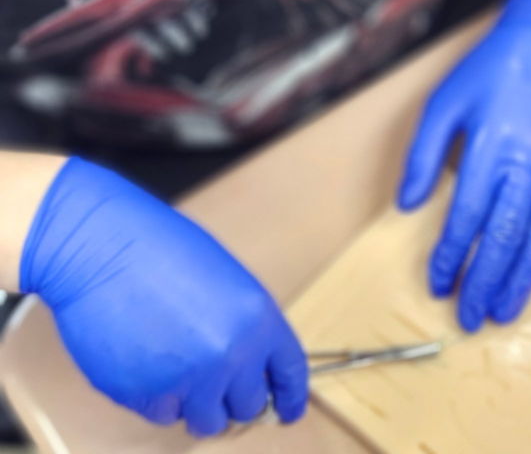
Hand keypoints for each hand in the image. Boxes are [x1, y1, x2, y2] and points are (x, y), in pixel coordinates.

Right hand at [21, 158, 307, 435]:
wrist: (102, 247)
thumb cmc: (160, 248)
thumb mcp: (225, 278)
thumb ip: (244, 326)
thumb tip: (250, 368)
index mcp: (258, 318)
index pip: (289, 373)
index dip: (289, 396)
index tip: (287, 411)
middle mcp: (231, 354)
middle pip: (248, 407)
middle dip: (232, 396)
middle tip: (213, 377)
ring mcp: (190, 379)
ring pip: (206, 421)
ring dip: (196, 403)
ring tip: (176, 363)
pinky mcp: (148, 396)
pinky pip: (163, 414)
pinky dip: (157, 397)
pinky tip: (145, 357)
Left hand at [398, 0, 530, 330]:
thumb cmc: (492, 70)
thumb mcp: (445, 101)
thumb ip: (423, 153)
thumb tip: (407, 205)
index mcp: (491, 146)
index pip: (467, 217)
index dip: (451, 256)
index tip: (439, 284)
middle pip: (505, 236)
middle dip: (484, 281)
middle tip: (470, 316)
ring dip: (524, 278)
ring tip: (506, 311)